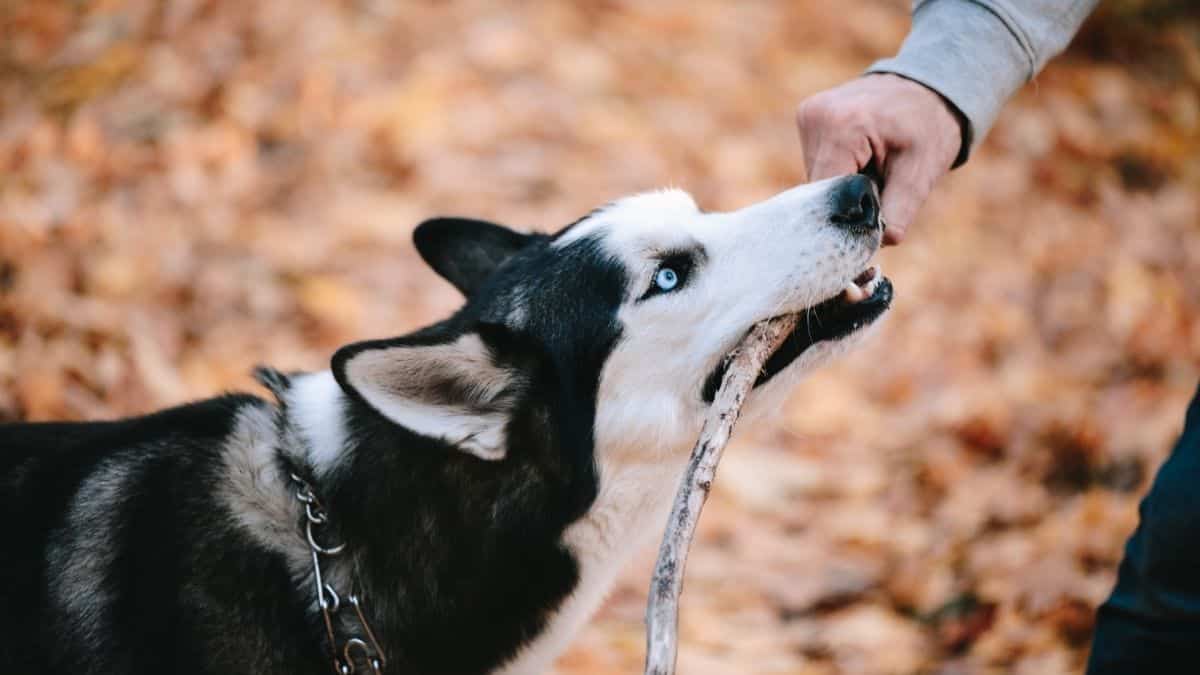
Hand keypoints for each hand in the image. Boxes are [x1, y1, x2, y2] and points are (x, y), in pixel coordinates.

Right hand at [796, 74, 963, 244]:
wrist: (930, 87)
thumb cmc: (930, 127)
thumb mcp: (921, 172)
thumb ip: (898, 211)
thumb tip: (879, 243)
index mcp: (842, 127)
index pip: (826, 193)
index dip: (845, 217)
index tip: (867, 228)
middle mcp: (815, 116)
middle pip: (818, 187)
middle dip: (846, 201)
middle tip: (880, 193)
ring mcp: (808, 114)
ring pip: (815, 178)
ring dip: (842, 187)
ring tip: (874, 169)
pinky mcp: (808, 116)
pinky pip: (817, 161)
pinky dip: (839, 170)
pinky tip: (863, 158)